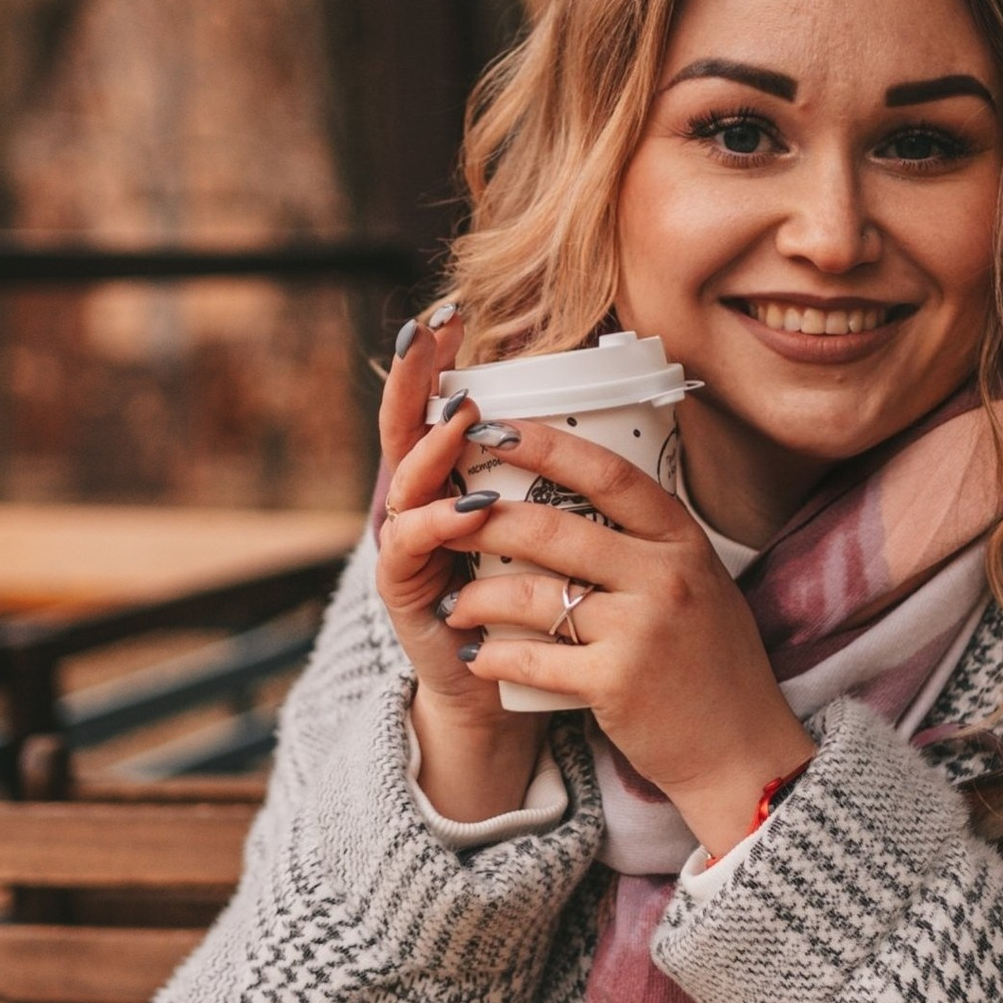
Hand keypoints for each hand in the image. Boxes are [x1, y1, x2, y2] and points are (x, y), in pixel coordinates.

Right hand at [375, 311, 549, 824]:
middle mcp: (416, 505)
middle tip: (429, 333)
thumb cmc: (533, 603)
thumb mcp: (542, 528)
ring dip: (435, 447)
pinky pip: (411, 548)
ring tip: (466, 418)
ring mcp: (403, 546)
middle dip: (414, 379)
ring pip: (408, 483)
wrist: (507, 693)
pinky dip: (438, 523)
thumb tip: (600, 402)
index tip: (453, 310)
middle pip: (405, 429)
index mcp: (448, 482)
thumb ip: (550, 475)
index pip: (438, 407)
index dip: (439, 360)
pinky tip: (468, 506)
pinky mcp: (402, 591)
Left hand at [443, 416, 811, 860]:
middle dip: (485, 521)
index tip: (494, 428)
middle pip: (552, 530)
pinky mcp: (616, 682)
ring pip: (531, 596)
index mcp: (682, 541)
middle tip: (444, 521)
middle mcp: (664, 577)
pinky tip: (476, 656)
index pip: (608, 473)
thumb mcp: (701, 582)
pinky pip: (533, 659)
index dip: (546, 445)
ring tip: (453, 603)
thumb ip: (651, 542)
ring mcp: (641, 630)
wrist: (743, 750)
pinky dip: (495, 657)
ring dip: (478, 597)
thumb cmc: (715, 664)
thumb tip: (585, 491)